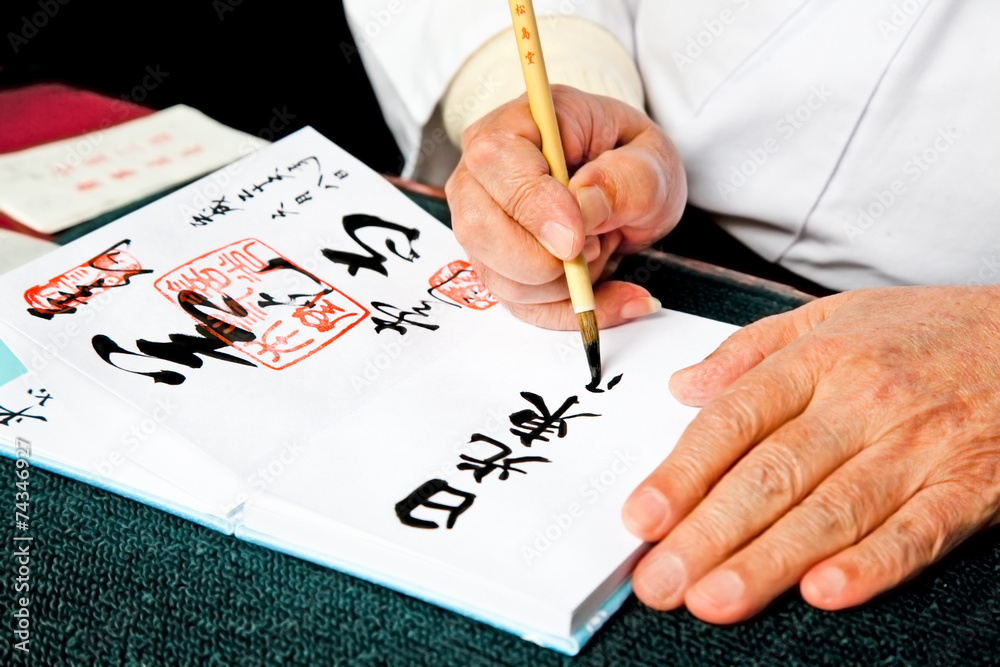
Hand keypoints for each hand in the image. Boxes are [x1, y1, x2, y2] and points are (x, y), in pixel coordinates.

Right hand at [445, 85, 686, 328]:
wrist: (627, 187)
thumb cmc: (631, 163)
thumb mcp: (653, 161)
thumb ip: (627, 179)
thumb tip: (584, 205)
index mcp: (520, 123)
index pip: (496, 159)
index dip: (533, 204)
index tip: (576, 236)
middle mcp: (484, 173)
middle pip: (479, 228)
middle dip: (544, 259)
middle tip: (596, 245)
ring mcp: (481, 222)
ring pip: (499, 276)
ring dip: (563, 284)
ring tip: (601, 248)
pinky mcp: (494, 265)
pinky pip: (521, 306)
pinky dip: (570, 310)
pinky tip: (610, 295)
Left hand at [622, 285, 999, 622]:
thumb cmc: (924, 330)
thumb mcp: (831, 315)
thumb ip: (750, 350)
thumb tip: (683, 386)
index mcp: (819, 360)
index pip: (734, 419)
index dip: (682, 472)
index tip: (641, 516)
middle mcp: (861, 402)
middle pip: (771, 474)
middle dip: (707, 534)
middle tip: (661, 582)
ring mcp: (917, 446)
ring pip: (830, 510)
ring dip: (768, 561)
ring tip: (715, 598)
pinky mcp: (968, 485)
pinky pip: (915, 531)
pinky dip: (870, 564)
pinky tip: (823, 591)